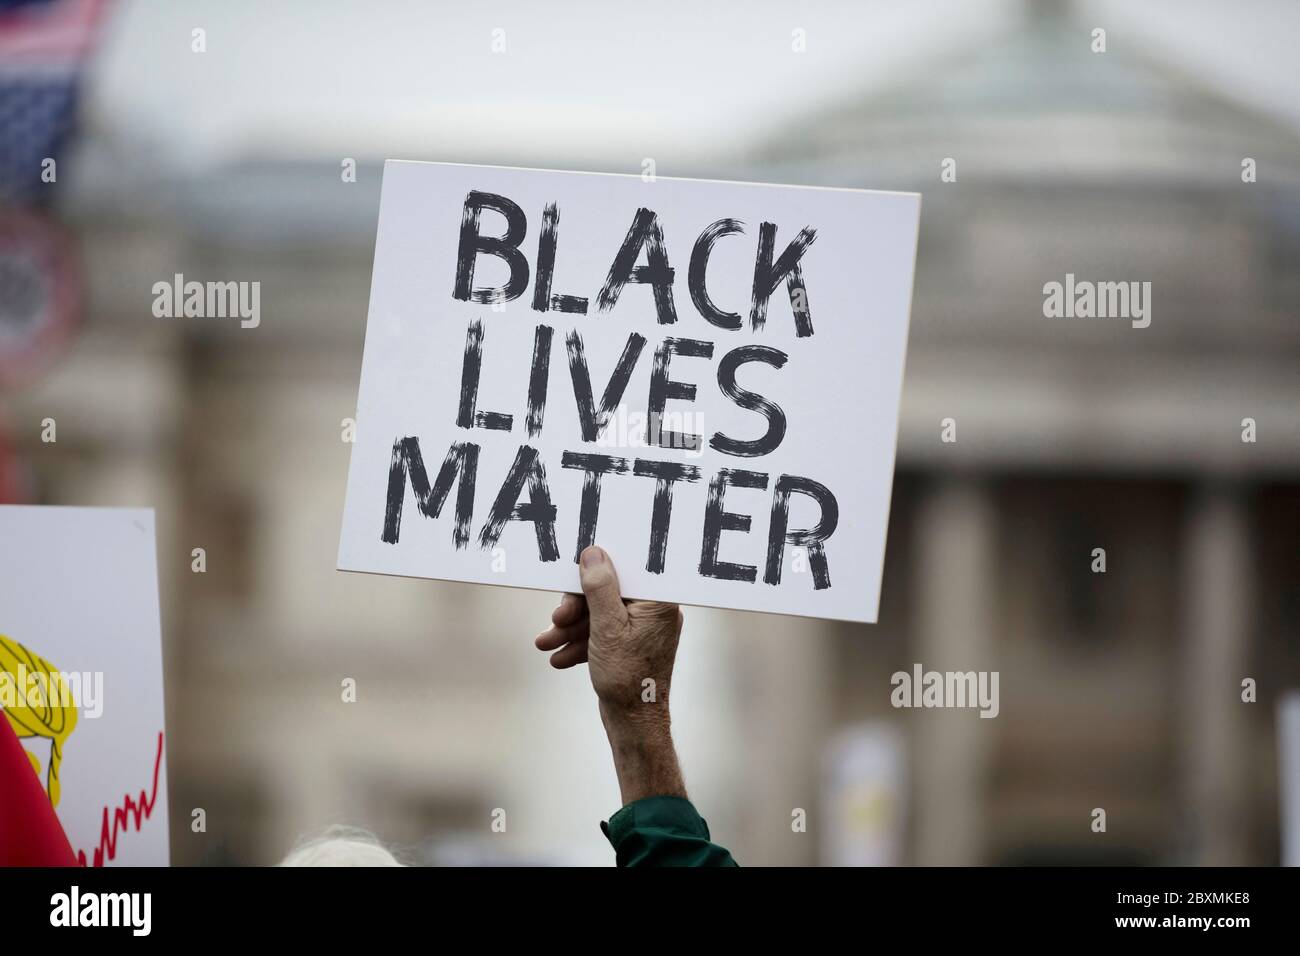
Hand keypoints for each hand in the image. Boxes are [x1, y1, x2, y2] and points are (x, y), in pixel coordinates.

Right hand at [535, 545, 682, 716]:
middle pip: (608, 592)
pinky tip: (560, 657)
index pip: (625, 569)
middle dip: (576, 608)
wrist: (634, 724)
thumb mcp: (607, 628)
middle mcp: (654, 610)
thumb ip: (600, 588)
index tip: (572, 575)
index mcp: (658, 600)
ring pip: (600, 615)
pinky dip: (581, 642)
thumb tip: (594, 554)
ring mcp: (642, 628)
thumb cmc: (628, 679)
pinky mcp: (630, 644)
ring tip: (546, 643)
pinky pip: (603, 633)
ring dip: (571, 628)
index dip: (595, 571)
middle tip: (556, 619)